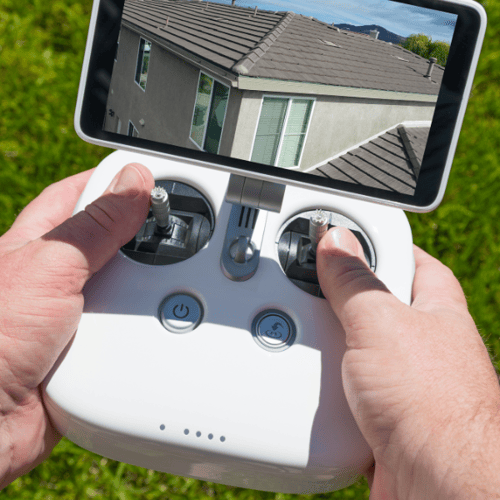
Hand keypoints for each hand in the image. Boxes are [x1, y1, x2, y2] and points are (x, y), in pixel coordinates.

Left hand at [0, 164, 154, 488]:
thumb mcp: (50, 266)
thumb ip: (96, 226)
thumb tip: (133, 183)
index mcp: (39, 245)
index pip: (81, 196)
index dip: (116, 182)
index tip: (151, 177)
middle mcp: (57, 277)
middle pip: (113, 242)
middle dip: (141, 237)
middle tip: (174, 230)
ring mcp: (75, 313)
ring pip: (126, 287)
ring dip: (145, 287)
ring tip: (170, 281)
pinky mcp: (91, 348)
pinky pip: (128, 328)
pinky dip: (145, 324)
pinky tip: (158, 322)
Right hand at [316, 227, 499, 498]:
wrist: (438, 487)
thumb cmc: (436, 408)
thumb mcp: (382, 324)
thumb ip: (355, 282)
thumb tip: (336, 242)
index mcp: (433, 308)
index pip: (408, 258)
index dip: (376, 243)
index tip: (343, 234)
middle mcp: (419, 341)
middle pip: (372, 301)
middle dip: (341, 296)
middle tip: (310, 285)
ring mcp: (398, 376)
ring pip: (353, 345)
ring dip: (330, 344)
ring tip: (305, 335)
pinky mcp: (378, 409)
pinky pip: (344, 382)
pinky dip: (327, 379)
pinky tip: (314, 377)